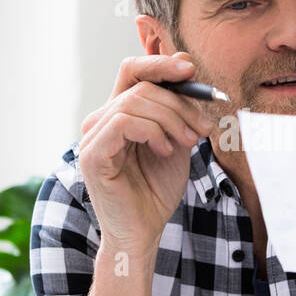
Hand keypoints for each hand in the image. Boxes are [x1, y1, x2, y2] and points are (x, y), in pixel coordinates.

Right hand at [78, 52, 211, 257]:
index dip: (160, 63)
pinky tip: (165, 151)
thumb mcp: (176, 141)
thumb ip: (178, 109)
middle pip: (142, 86)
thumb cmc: (156, 190)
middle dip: (180, 103)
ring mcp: (92, 136)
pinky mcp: (92, 154)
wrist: (144, 232)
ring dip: (171, 119)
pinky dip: (152, 131)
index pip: (133, 70)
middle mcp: (101, 120)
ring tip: (189, 143)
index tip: (191, 70)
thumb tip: (187, 67)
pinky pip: (123, 122)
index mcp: (118, 113)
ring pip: (134, 101)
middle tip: (203, 129)